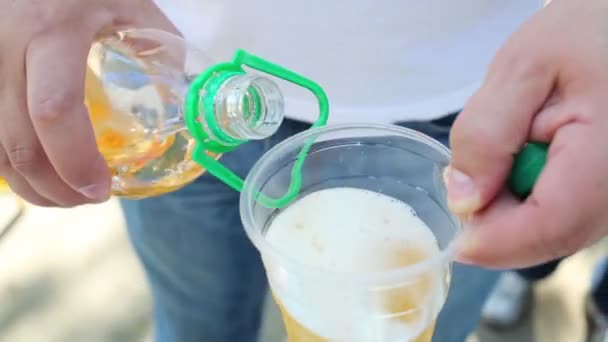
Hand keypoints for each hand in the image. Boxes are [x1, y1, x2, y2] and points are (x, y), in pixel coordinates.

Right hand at [0, 0, 176, 206]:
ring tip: (65, 195)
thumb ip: (159, 41)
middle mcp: (5, 49)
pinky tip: (35, 171)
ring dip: (28, 183)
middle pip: (18, 141)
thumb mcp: (128, 0)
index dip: (75, 160)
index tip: (101, 188)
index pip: (55, 110)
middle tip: (89, 199)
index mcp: (52, 32)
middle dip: (54, 187)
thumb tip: (186, 89)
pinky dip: (10, 162)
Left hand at [447, 0, 607, 267]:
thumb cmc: (584, 31)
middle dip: (497, 222)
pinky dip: (530, 198)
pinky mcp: (607, 188)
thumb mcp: (521, 68)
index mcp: (606, 156)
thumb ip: (487, 133)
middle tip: (469, 177)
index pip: (549, 226)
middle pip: (550, 236)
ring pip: (556, 229)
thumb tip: (463, 201)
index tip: (451, 235)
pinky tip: (524, 156)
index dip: (493, 241)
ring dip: (512, 208)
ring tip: (508, 149)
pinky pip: (565, 213)